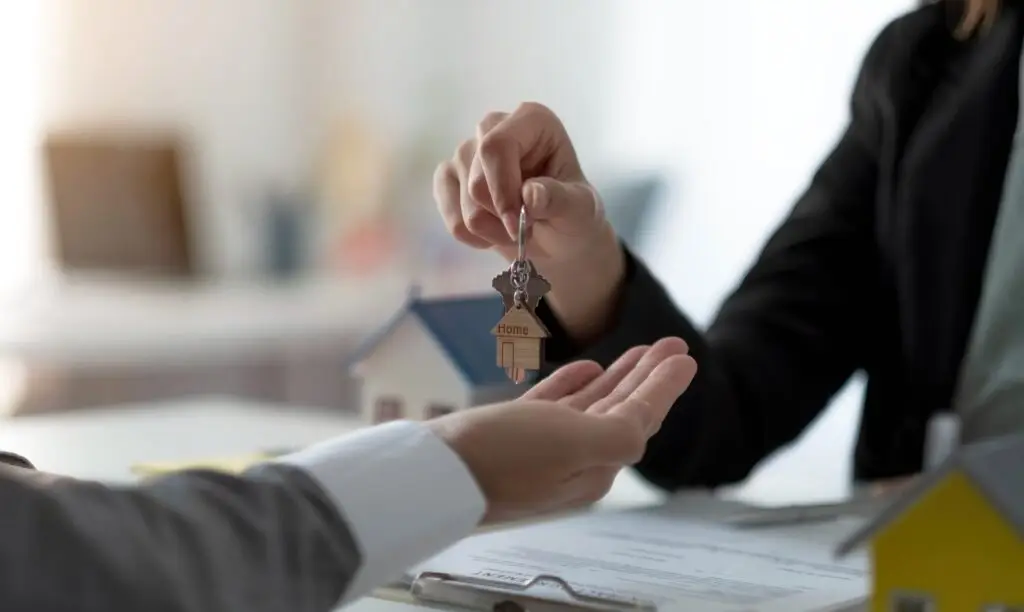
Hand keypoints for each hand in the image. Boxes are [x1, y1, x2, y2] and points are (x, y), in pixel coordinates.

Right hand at [428, 337, 695, 523]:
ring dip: (618, 377)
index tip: (685, 355)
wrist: (430, 474)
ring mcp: (539, 451)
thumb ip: (619, 433)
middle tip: (671, 344)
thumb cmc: (500, 457)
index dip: (664, 386)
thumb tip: (643, 421)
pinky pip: (554, 408)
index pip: (640, 420)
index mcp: (594, 468)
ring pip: (591, 407)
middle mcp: (571, 463)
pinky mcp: (508, 438)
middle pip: (621, 412)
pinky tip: (587, 368)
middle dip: (648, 377)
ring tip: (640, 351)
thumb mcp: (575, 444)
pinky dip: (574, 385)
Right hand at [433, 102, 625, 337]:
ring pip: (463, 200)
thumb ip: (560, 200)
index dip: (502, 189)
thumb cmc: (572, 215)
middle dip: (500, 215)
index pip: (496, 146)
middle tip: (528, 226)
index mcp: (532, 120)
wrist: (557, 239)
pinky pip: (449, 215)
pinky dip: (471, 236)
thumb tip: (531, 194)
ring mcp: (467, 151)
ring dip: (490, 228)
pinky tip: (493, 233)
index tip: (517, 225)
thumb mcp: (581, 210)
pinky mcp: (449, 177)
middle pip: (477, 178)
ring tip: (515, 229)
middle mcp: (494, 128)